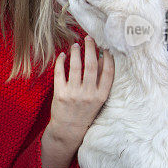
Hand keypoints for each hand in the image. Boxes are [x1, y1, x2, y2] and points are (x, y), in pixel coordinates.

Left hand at [47, 36, 114, 151]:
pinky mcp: (60, 94)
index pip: (107, 73)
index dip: (108, 58)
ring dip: (76, 53)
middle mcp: (88, 94)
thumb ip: (100, 80)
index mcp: (101, 96)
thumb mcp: (98, 99)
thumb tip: (103, 58)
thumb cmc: (85, 111)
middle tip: (89, 39)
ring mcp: (73, 94)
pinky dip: (61, 61)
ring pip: (75, 67)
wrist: (68, 129)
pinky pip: (60, 73)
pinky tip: (62, 55)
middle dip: (90, 49)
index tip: (105, 48)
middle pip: (91, 66)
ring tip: (76, 45)